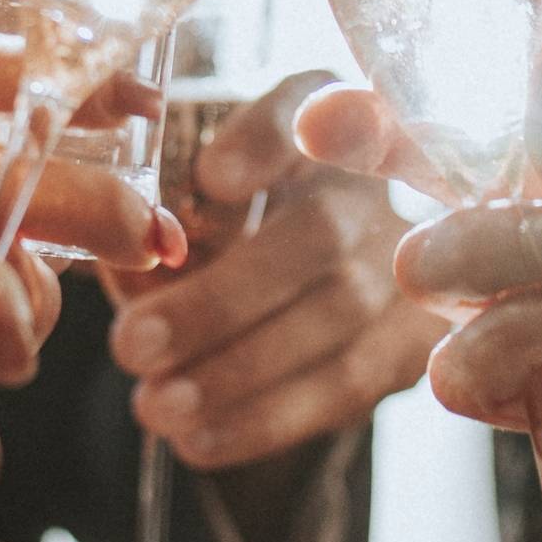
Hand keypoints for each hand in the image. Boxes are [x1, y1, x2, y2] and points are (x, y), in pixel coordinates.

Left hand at [107, 73, 441, 469]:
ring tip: (153, 405)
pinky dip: (267, 418)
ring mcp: (416, 257)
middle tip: (131, 345)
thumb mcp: (188, 198)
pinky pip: (347, 384)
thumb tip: (124, 257)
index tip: (210, 178)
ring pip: (336, 316)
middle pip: (318, 233)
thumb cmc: (226, 221)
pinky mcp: (413, 338)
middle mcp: (384, 172)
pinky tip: (197, 439)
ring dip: (238, 370)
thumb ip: (158, 214)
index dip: (266, 140)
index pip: (306, 102)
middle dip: (222, 298)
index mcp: (319, 107)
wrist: (304, 283)